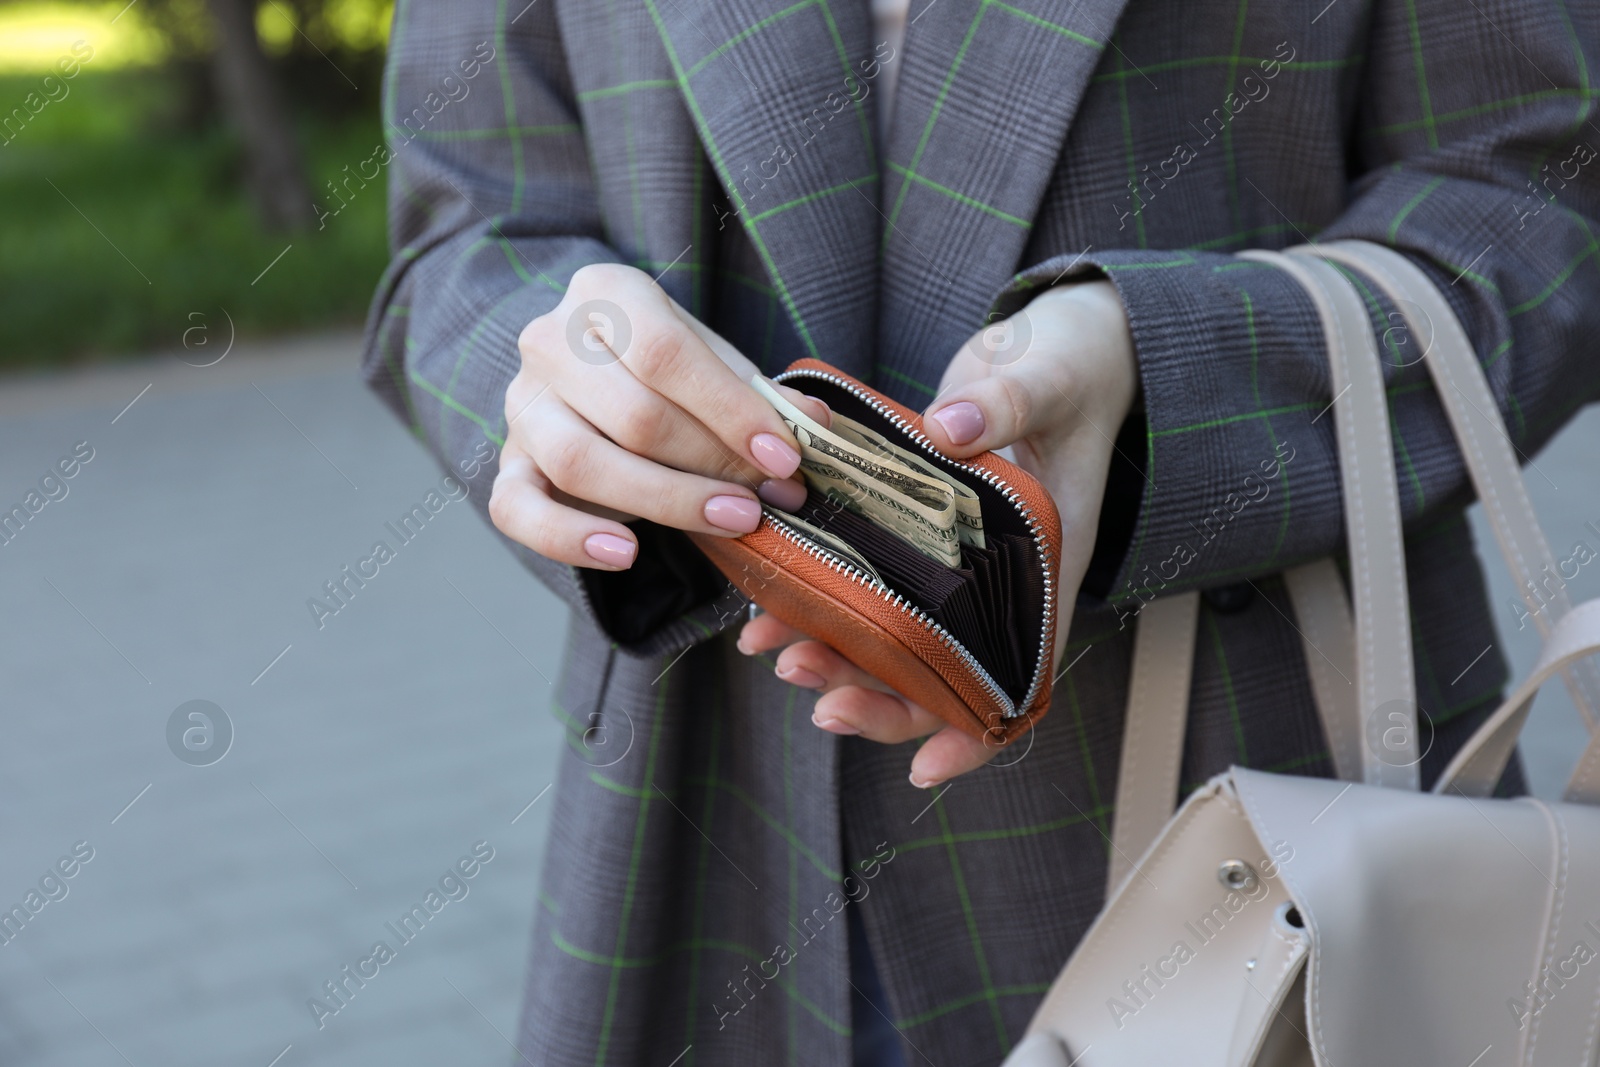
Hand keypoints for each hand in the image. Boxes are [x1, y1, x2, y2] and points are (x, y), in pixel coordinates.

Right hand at [489, 264, 825, 567]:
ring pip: (582, 462)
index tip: (784, 457)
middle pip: (632, 413)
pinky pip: (519, 510)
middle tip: (768, 498)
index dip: (729, 410)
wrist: (592, 378)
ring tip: (732, 522)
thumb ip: (760, 393)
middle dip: (713, 464)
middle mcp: (550, 341)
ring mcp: (522, 405)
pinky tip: (626, 553)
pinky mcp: (507, 465)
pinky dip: (570, 539)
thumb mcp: (717, 363)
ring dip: (667, 501)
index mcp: (605, 294)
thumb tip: (813, 425)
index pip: (665, 352)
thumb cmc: (668, 371)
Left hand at [738, 280, 1137, 786]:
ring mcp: (952, 562)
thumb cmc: (1074, 367)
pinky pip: (861, 586)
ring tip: (772, 653)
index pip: (1019, 674)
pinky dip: (812, 605)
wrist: (1060, 342)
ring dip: (833, 658)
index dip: (975, 729)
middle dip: (875, 696)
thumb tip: (952, 427)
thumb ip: (1006, 402)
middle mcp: (995, 581)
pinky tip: (762, 613)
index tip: (926, 766)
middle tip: (812, 688)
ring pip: (891, 640)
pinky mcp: (911, 532)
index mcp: (1045, 565)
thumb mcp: (1050, 377)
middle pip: (939, 673)